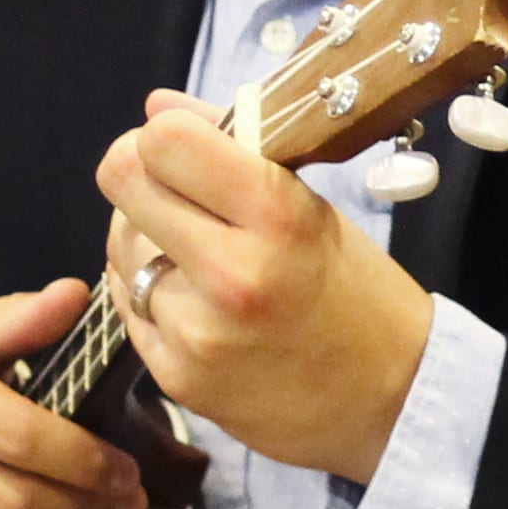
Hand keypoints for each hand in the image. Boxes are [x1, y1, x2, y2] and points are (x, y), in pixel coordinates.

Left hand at [98, 90, 432, 481]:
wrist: (389, 401)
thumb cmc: (356, 292)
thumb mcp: (313, 208)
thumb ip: (234, 152)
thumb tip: (153, 107)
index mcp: (277, 215)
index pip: (163, 142)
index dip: (164, 135)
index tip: (183, 149)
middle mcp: (230, 272)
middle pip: (122, 181)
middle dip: (141, 174)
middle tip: (172, 189)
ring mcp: (196, 330)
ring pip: (118, 244)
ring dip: (145, 237)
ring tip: (195, 254)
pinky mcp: (174, 375)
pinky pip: (125, 303)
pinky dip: (148, 290)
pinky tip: (193, 300)